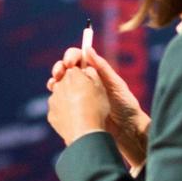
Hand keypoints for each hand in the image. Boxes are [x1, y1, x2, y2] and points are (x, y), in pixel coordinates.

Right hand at [51, 46, 150, 167]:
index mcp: (94, 73)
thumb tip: (88, 49)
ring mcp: (77, 97)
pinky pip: (60, 101)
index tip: (69, 62)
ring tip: (54, 85)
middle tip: (58, 73)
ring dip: (54, 82)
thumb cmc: (126, 106)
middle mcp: (83, 83)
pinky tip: (55, 99)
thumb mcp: (116, 85)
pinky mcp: (73, 110)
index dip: (71, 57)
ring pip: (60, 84)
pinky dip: (55, 98)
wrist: (127, 131)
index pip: (78, 58)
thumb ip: (102, 67)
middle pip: (65, 70)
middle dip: (58, 68)